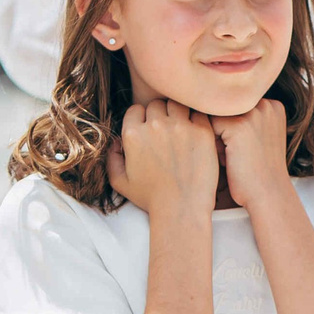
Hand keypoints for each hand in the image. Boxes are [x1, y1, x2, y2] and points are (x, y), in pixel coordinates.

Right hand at [111, 98, 220, 219]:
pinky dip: (197, 120)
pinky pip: (199, 113)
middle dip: (160, 115)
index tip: (149, 130)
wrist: (181, 209)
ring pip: (177, 104)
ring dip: (178, 113)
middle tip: (167, 131)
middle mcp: (155, 126)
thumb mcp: (119, 182)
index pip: (136, 109)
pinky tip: (196, 134)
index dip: (141, 118)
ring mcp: (180, 127)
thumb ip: (111, 158)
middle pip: (157, 104)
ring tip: (182, 129)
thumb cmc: (151, 198)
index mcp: (133, 134)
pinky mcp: (202, 131)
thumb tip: (116, 142)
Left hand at [209, 97, 294, 212]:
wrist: (268, 196)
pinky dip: (212, 144)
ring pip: (214, 115)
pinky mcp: (239, 126)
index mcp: (273, 105)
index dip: (230, 126)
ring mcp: (253, 113)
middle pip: (223, 107)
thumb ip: (244, 118)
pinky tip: (227, 159)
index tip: (244, 148)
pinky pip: (208, 126)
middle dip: (221, 129)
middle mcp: (265, 104)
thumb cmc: (257, 171)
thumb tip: (207, 108)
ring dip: (215, 135)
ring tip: (231, 156)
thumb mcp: (258, 137)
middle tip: (235, 154)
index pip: (234, 104)